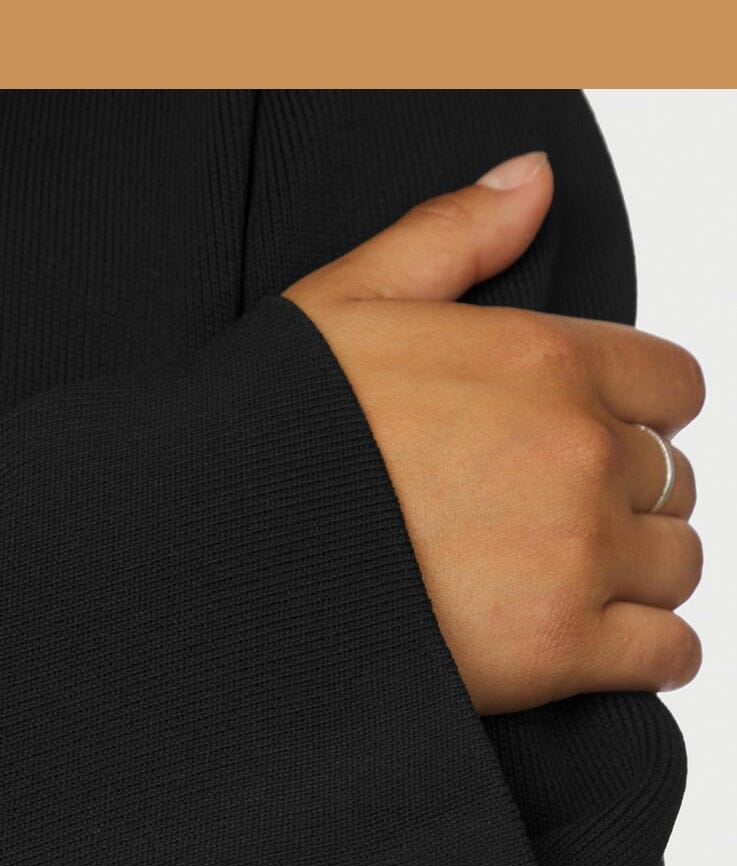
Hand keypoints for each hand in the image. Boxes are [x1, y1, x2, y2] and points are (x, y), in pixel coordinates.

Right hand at [281, 150, 704, 714]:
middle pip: (672, 479)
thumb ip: (453, 237)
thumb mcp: (344, 304)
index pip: (671, 385)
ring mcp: (575, 554)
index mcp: (540, 360)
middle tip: (549, 526)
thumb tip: (533, 181)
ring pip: (677, 564)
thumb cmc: (267, 439)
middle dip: (624, 502)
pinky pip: (668, 653)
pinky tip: (604, 648)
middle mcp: (576, 452)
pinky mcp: (559, 650)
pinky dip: (650, 655)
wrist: (217, 557)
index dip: (634, 417)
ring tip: (565, 588)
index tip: (587, 446)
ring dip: (635, 578)